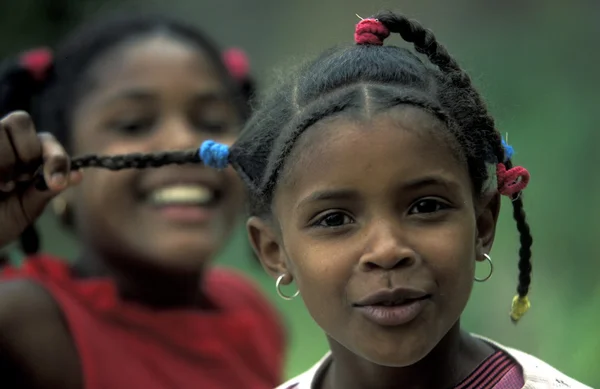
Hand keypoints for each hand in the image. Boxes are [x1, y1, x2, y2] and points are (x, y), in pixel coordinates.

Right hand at [0, 111, 81, 247]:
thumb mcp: (27, 208)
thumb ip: (48, 189)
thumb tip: (78, 174)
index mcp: (23, 153)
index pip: (46, 139)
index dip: (56, 157)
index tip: (57, 183)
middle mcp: (2, 141)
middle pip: (21, 121)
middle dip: (27, 153)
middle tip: (21, 179)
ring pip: (0, 128)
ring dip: (6, 160)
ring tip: (2, 185)